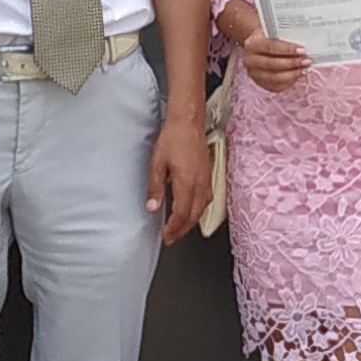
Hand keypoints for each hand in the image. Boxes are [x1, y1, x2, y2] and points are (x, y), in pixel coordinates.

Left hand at [147, 111, 211, 238]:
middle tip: (172, 237)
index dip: (174, 228)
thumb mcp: (157, 164)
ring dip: (191, 222)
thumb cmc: (173, 139)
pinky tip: (194, 210)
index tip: (166, 235)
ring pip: (202, 209)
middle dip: (182, 230)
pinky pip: (207, 199)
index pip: (181, 214)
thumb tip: (152, 207)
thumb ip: (155, 188)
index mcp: (186, 183)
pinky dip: (199, 210)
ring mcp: (206, 180)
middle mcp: (199, 184)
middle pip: (194, 216)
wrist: (188, 123)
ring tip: (181, 228)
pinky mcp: (208, 175)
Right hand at [233, 20, 311, 93]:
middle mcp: (250, 60)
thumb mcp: (273, 30)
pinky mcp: (260, 83)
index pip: (271, 47)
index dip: (287, 50)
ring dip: (293, 74)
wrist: (258, 44)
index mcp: (252, 44)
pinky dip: (289, 82)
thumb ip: (285, 35)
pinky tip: (298, 75)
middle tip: (307, 61)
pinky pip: (276, 86)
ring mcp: (254, 73)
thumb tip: (306, 42)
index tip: (303, 50)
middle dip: (292, 63)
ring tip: (305, 69)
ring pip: (275, 78)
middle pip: (273, 64)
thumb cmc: (269, 36)